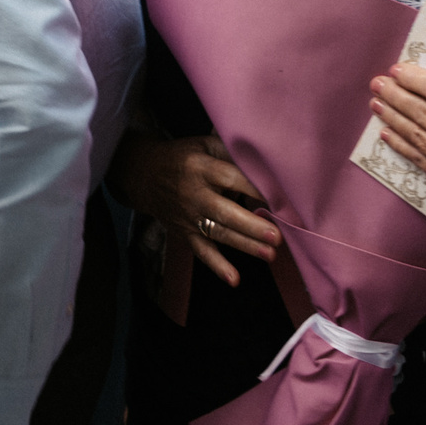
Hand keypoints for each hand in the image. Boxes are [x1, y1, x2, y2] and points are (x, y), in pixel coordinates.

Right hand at [108, 129, 280, 285]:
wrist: (144, 175)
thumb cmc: (184, 157)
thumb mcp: (204, 145)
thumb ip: (231, 153)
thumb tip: (266, 165)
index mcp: (200, 167)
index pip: (231, 178)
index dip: (255, 188)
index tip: (281, 198)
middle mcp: (194, 193)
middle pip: (225, 211)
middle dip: (251, 225)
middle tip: (277, 236)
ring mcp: (189, 216)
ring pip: (218, 233)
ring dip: (244, 245)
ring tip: (270, 254)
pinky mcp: (185, 233)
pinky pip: (201, 252)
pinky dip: (217, 266)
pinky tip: (234, 279)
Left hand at [371, 62, 425, 261]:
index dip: (417, 79)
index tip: (398, 69)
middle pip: (425, 113)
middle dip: (397, 96)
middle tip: (378, 82)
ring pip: (418, 136)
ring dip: (393, 117)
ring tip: (377, 102)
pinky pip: (421, 160)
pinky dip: (401, 145)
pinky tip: (386, 131)